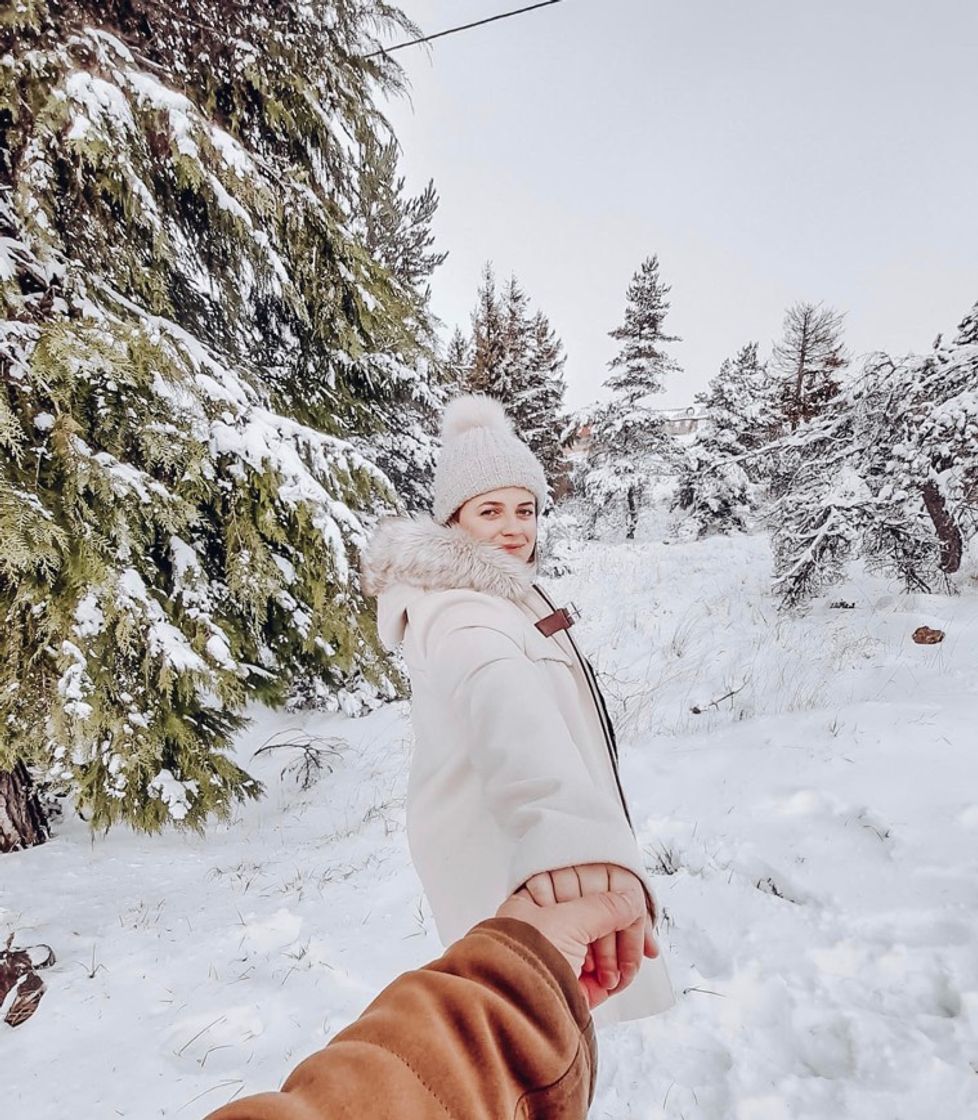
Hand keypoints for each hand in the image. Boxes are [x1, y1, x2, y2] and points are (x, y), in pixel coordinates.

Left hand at [496, 889, 644, 1008]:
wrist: (515, 1014)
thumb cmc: (526, 960)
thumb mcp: (569, 921)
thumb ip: (605, 906)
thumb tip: (631, 900)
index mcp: (531, 904)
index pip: (579, 891)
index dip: (609, 899)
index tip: (633, 908)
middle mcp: (540, 930)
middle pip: (592, 923)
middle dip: (618, 936)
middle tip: (640, 946)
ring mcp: (553, 960)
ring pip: (597, 952)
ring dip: (615, 960)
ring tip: (623, 971)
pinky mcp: (564, 988)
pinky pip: (595, 979)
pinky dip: (609, 981)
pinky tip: (617, 982)